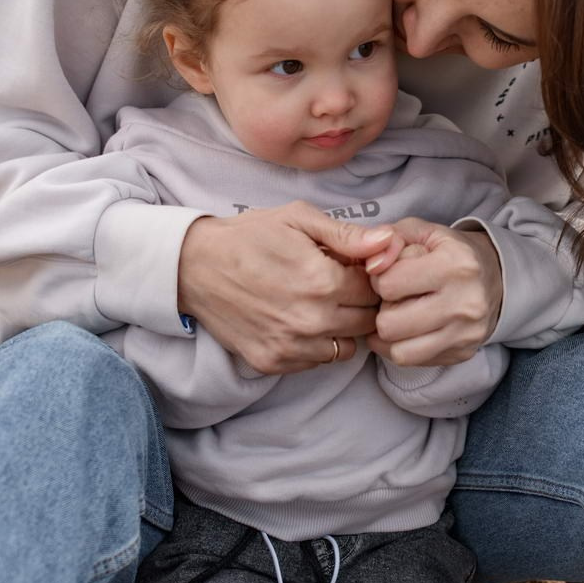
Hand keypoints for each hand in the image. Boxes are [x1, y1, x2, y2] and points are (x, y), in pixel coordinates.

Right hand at [177, 204, 394, 374]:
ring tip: (321, 305)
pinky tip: (299, 320)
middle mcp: (311, 320)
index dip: (368, 277)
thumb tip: (389, 242)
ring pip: (346, 348)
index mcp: (323, 282)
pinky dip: (316, 344)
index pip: (375, 291)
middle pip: (366, 322)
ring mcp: (291, 346)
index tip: (353, 269)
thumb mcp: (298, 220)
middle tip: (340, 287)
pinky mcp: (273, 362)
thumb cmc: (249, 236)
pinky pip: (316, 361)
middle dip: (361, 304)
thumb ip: (348, 235)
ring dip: (342, 329)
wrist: (193, 266)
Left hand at [367, 219, 503, 366]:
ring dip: (390, 335)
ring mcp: (465, 333)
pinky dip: (402, 348)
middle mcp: (464, 302)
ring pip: (399, 351)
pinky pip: (414, 361)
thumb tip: (371, 265)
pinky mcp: (463, 352)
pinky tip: (407, 331)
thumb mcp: (422, 232)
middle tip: (393, 300)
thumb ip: (389, 238)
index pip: (389, 285)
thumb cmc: (450, 253)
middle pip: (390, 324)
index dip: (380, 280)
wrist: (497, 277)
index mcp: (454, 265)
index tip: (391, 276)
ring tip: (398, 317)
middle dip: (383, 311)